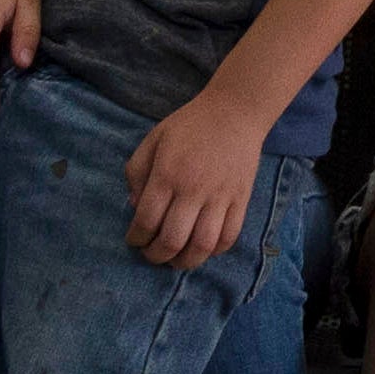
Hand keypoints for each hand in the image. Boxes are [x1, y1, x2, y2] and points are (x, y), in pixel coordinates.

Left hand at [124, 94, 265, 268]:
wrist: (234, 112)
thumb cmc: (189, 125)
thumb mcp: (153, 140)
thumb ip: (136, 172)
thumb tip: (135, 207)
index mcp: (167, 174)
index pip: (147, 219)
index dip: (136, 238)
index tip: (134, 241)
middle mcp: (193, 189)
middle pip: (173, 239)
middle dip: (156, 256)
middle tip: (151, 254)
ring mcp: (220, 196)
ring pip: (203, 245)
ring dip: (186, 261)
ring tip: (176, 260)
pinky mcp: (240, 199)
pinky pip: (229, 236)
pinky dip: (214, 251)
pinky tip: (202, 248)